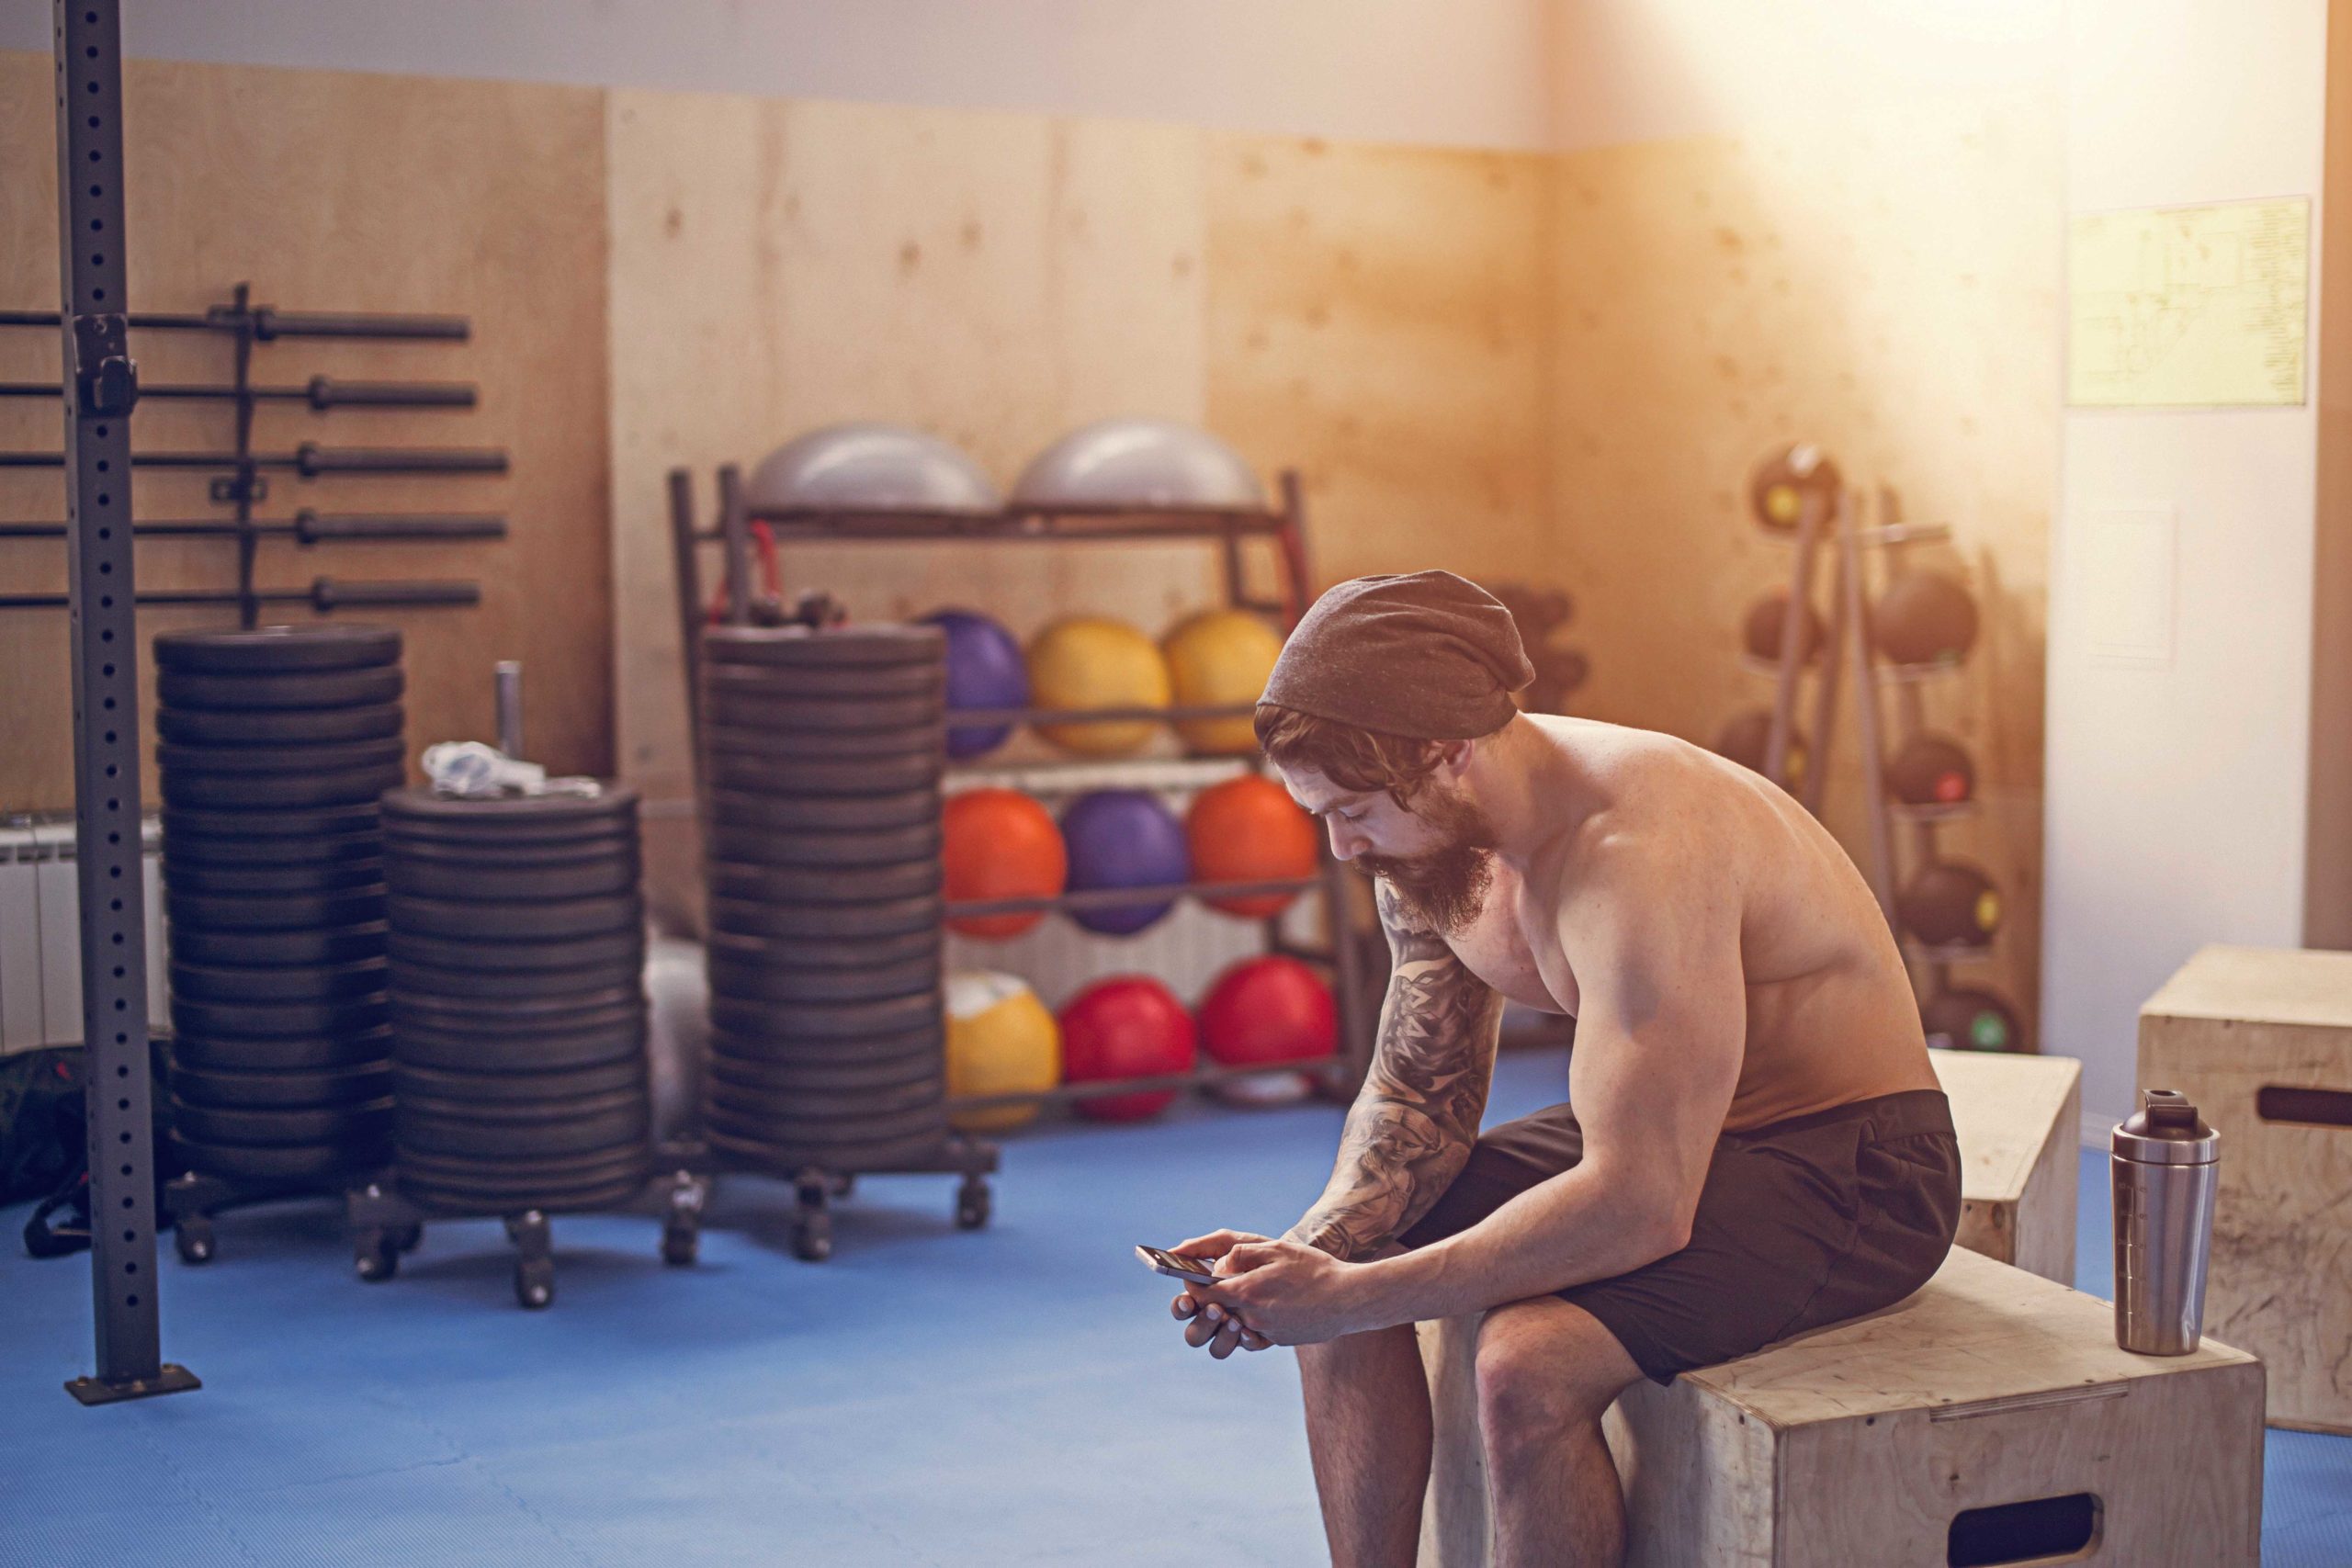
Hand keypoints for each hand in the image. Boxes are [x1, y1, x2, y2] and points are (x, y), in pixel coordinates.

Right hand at [1165, 1229, 1273, 1358]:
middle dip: (1201, 1324)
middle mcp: (1219, 1315)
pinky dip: (1247, 1341)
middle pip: (1194, 1333)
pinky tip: (1253, 1331)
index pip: (1184, 1305)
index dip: (1181, 1306)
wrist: (1308, 1272)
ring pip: (1216, 1348)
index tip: (1189, 1300)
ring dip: (1221, 1336)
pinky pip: (1247, 1347)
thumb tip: (1176, 1250)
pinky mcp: (1259, 1337)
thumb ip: (1208, 1245)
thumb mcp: (1240, 1242)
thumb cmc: (1267, 1254)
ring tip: (1236, 1321)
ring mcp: (1238, 1328)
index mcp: (1208, 1293)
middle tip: (1217, 1310)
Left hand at [1189, 1237, 1373, 1346]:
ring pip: (1230, 1325)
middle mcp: (1251, 1317)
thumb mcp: (1277, 1248)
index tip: (1186, 1272)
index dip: (1190, 1283)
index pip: (1201, 1294)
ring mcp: (1264, 1332)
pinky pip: (1251, 1332)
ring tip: (1234, 1296)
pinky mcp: (1276, 1340)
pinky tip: (1259, 1304)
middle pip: (1211, 1314)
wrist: (1350, 1299)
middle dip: (1202, 1301)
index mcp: (1247, 1293)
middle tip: (1207, 1285)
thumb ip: (1241, 1253)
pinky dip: (1248, 1320)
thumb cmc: (1314, 1269)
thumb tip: (1217, 1266)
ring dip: (1225, 1313)